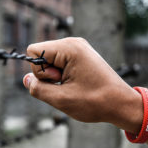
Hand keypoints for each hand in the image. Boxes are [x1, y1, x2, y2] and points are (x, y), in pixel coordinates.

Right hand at [23, 37, 142, 132]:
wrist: (121, 104)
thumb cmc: (95, 102)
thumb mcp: (61, 99)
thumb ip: (38, 88)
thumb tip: (26, 79)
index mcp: (69, 48)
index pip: (34, 50)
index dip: (39, 70)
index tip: (58, 80)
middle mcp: (74, 42)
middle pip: (42, 54)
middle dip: (48, 73)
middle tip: (67, 84)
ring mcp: (79, 48)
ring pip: (50, 60)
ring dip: (56, 76)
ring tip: (73, 85)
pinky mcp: (82, 56)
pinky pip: (61, 63)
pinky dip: (63, 75)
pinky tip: (76, 84)